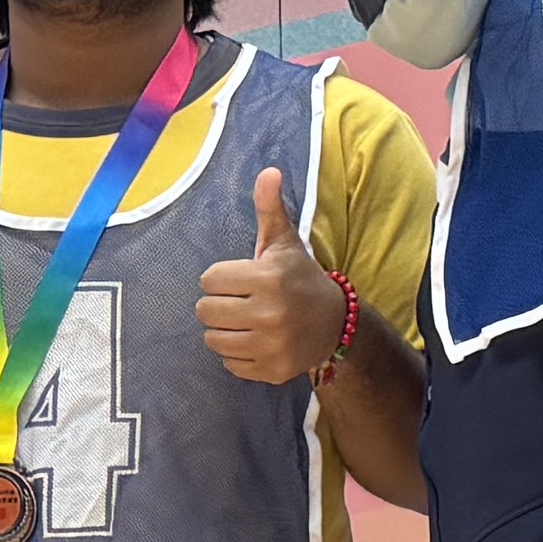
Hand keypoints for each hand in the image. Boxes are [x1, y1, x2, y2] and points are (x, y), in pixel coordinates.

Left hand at [200, 162, 345, 388]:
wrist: (336, 323)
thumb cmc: (300, 277)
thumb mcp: (285, 242)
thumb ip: (270, 207)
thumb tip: (269, 170)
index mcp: (268, 278)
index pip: (209, 279)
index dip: (222, 277)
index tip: (242, 279)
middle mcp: (269, 313)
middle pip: (206, 310)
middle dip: (220, 303)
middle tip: (242, 301)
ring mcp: (271, 345)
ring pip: (213, 339)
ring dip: (225, 330)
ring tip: (246, 321)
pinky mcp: (272, 370)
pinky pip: (230, 364)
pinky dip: (239, 354)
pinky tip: (257, 341)